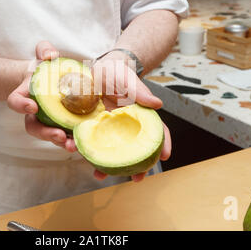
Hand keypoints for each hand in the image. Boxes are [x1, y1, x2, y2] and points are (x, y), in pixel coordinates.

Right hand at [7, 41, 76, 151]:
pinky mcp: (63, 126)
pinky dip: (74, 141)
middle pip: (33, 127)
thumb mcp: (45, 54)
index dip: (20, 105)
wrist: (58, 78)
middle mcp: (34, 113)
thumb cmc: (48, 67)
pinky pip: (66, 137)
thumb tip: (50, 55)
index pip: (15, 101)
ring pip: (50, 136)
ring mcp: (48, 122)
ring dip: (61, 143)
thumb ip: (45, 50)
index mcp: (25, 95)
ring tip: (72, 146)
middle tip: (59, 135)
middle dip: (45, 133)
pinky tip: (84, 144)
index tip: (32, 106)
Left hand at [91, 51, 171, 181]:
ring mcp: (109, 128)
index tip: (165, 157)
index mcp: (139, 114)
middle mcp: (126, 125)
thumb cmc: (116, 72)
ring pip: (112, 150)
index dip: (163, 143)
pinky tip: (85, 159)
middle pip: (135, 147)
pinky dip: (89, 152)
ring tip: (101, 176)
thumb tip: (157, 104)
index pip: (156, 130)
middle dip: (138, 166)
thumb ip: (139, 91)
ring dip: (108, 165)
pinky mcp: (92, 127)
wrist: (94, 69)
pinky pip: (92, 142)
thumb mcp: (127, 79)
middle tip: (138, 179)